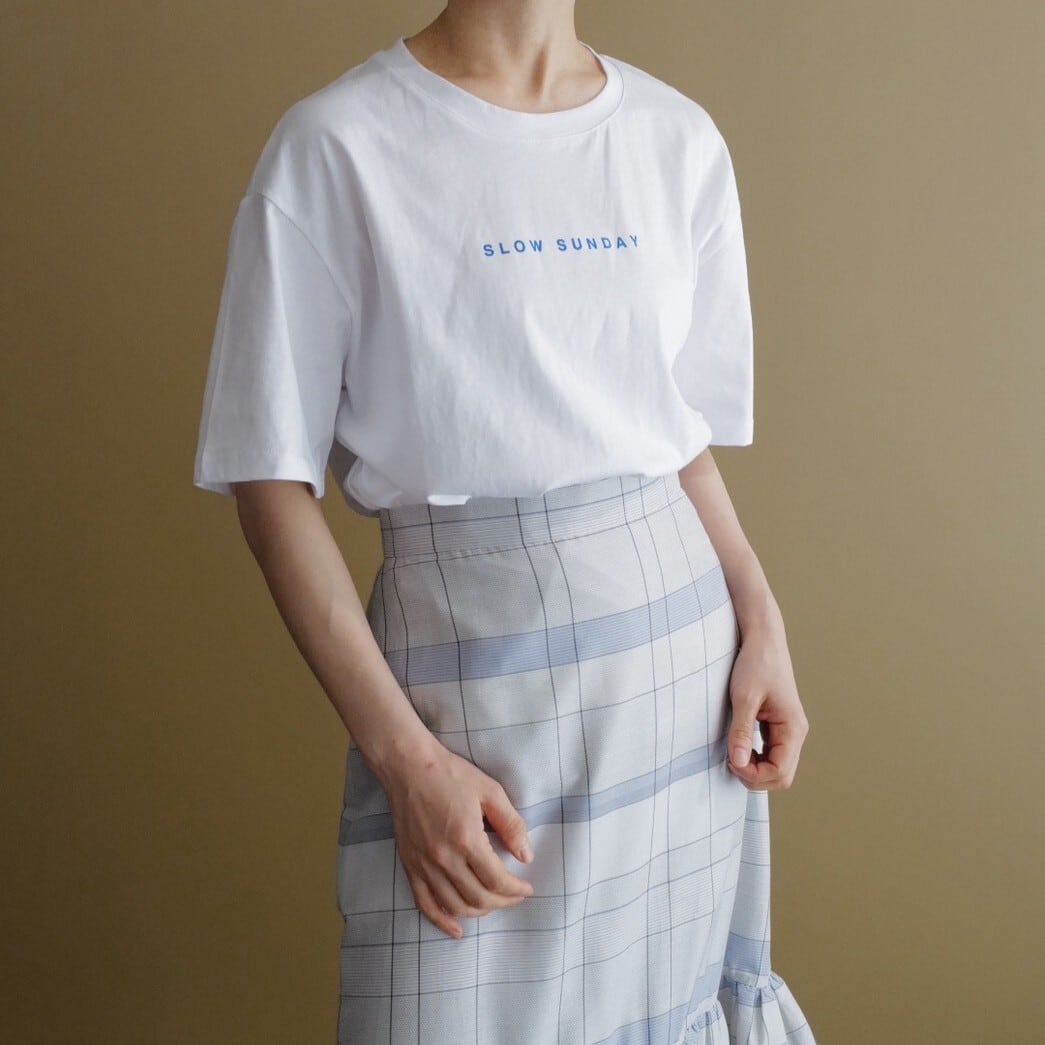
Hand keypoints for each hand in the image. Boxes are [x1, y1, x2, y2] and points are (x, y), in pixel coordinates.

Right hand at [382, 742, 535, 938]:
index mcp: (467, 839)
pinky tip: (456, 929)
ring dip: (479, 912)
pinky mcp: (410, 865)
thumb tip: (526, 855)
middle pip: (479, 898)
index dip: (516, 889)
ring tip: (493, 903)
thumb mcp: (490, 791)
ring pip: (455, 905)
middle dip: (503, 902)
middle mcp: (444, 858)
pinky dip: (442, 921)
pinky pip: (425, 903)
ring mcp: (424, 865)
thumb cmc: (451, 775)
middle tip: (515, 895)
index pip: (497, 880)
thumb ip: (511, 824)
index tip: (527, 888)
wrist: (408, 767)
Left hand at [726, 624, 809, 790]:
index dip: (754, 774)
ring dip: (755, 769)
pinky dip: (755, 758)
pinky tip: (738, 746)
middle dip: (756, 776)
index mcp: (793, 728)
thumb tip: (737, 762)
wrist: (763, 640)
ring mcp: (788, 730)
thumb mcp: (744, 697)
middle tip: (730, 761)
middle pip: (782, 776)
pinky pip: (771, 754)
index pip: (780, 771)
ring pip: (777, 767)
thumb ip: (742, 731)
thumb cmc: (755, 664)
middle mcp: (795, 732)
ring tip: (733, 754)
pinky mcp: (778, 726)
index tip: (731, 761)